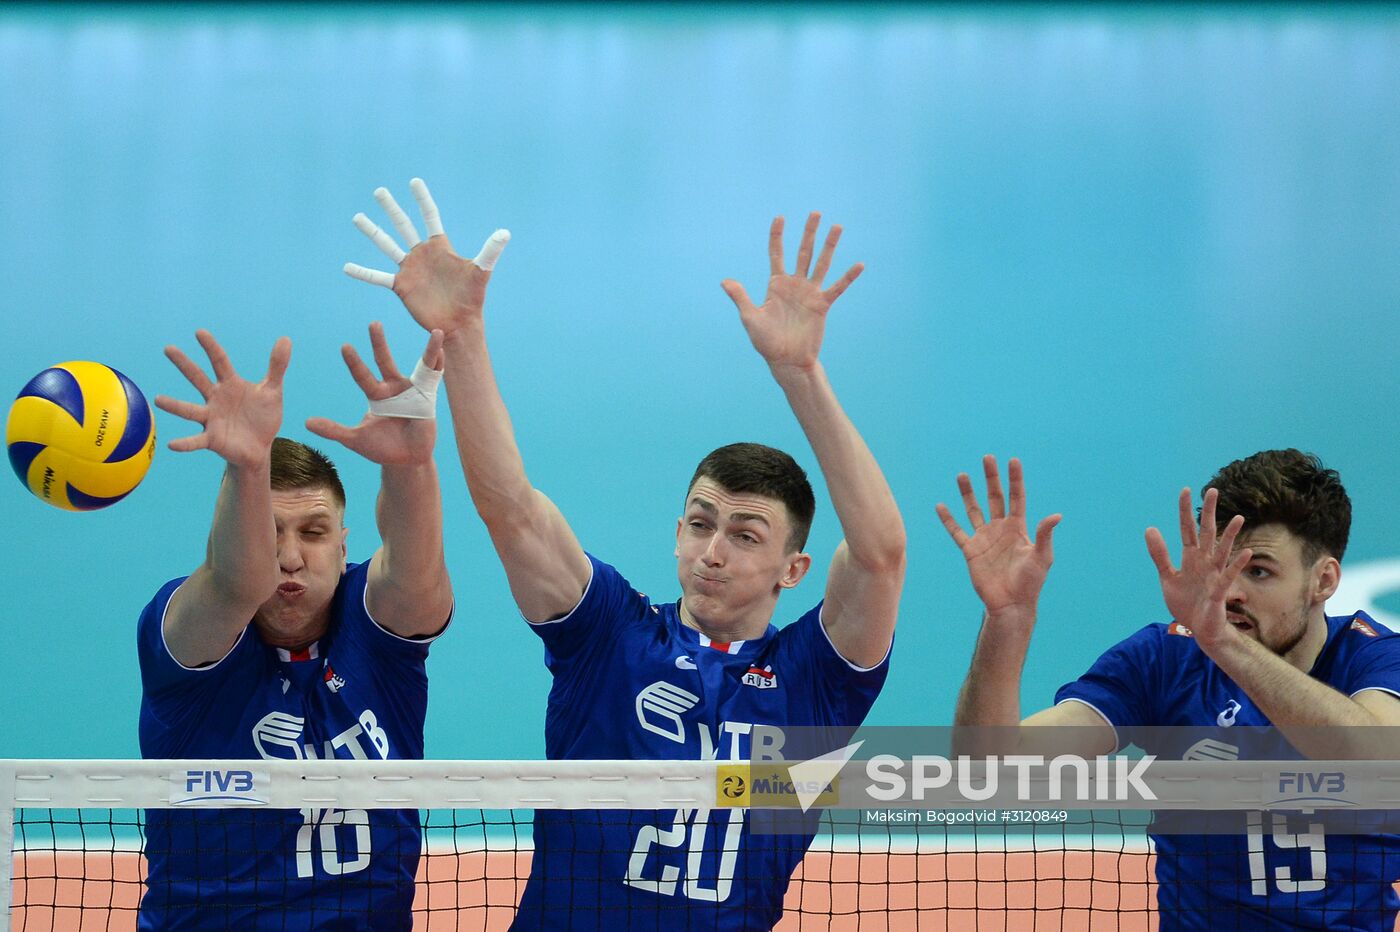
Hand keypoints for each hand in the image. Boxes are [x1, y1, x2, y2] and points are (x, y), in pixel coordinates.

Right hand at [155, 330, 289, 466]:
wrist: (261, 447)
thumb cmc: (263, 417)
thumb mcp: (273, 391)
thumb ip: (277, 366)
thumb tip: (286, 339)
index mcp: (230, 385)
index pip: (220, 362)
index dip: (211, 348)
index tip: (200, 333)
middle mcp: (216, 399)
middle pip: (198, 378)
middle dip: (184, 364)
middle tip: (168, 348)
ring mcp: (211, 419)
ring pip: (190, 410)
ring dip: (175, 405)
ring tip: (158, 399)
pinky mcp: (212, 439)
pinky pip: (196, 441)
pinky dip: (185, 443)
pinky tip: (172, 444)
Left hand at [306, 323, 443, 465]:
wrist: (406, 460)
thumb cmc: (382, 448)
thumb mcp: (355, 439)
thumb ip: (333, 430)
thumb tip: (306, 423)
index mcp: (376, 395)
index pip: (362, 375)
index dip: (354, 363)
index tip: (345, 346)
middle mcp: (394, 388)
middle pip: (385, 360)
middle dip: (379, 343)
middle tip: (373, 324)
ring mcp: (413, 391)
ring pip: (419, 364)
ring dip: (428, 348)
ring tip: (436, 331)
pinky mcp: (428, 397)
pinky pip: (435, 378)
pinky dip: (440, 363)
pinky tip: (444, 350)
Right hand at [343, 178, 509, 335]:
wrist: (459, 323)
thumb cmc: (472, 298)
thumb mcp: (481, 271)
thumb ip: (490, 251)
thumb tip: (505, 232)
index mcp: (439, 247)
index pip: (429, 217)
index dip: (422, 200)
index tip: (414, 181)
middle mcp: (422, 255)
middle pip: (403, 225)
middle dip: (391, 208)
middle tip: (379, 191)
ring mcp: (410, 269)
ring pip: (387, 245)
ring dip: (372, 231)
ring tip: (357, 217)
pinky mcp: (401, 286)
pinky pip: (378, 277)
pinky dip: (363, 272)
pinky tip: (346, 267)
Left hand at [721, 213, 862, 370]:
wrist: (786, 360)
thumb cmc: (766, 341)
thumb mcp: (750, 318)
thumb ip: (741, 298)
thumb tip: (725, 281)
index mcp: (776, 284)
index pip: (776, 253)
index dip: (777, 235)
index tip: (780, 217)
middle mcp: (794, 285)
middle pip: (802, 252)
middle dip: (808, 232)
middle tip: (815, 212)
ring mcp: (809, 293)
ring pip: (820, 263)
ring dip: (829, 245)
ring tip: (837, 226)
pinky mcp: (822, 305)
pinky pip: (837, 288)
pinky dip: (848, 277)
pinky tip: (859, 264)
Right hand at [936, 456, 1060, 616]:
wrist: (1011, 604)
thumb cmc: (1031, 582)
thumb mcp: (1042, 557)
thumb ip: (1044, 534)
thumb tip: (1056, 515)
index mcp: (1018, 528)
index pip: (1017, 497)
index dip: (1015, 480)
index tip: (1013, 460)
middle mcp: (1000, 529)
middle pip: (994, 497)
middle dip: (991, 478)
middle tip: (987, 458)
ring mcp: (984, 538)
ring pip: (974, 510)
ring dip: (968, 493)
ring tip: (962, 474)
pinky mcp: (970, 550)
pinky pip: (957, 532)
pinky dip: (948, 519)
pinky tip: (940, 505)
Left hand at [1145, 487, 1250, 648]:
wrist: (1198, 629)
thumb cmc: (1186, 603)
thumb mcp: (1167, 577)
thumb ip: (1160, 555)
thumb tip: (1150, 528)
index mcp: (1190, 558)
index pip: (1187, 530)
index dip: (1185, 511)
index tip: (1185, 490)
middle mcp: (1204, 562)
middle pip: (1207, 533)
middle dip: (1209, 513)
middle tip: (1213, 491)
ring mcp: (1214, 576)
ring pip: (1222, 551)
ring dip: (1230, 536)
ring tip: (1238, 517)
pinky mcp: (1219, 592)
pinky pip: (1229, 576)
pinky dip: (1236, 565)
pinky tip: (1246, 552)